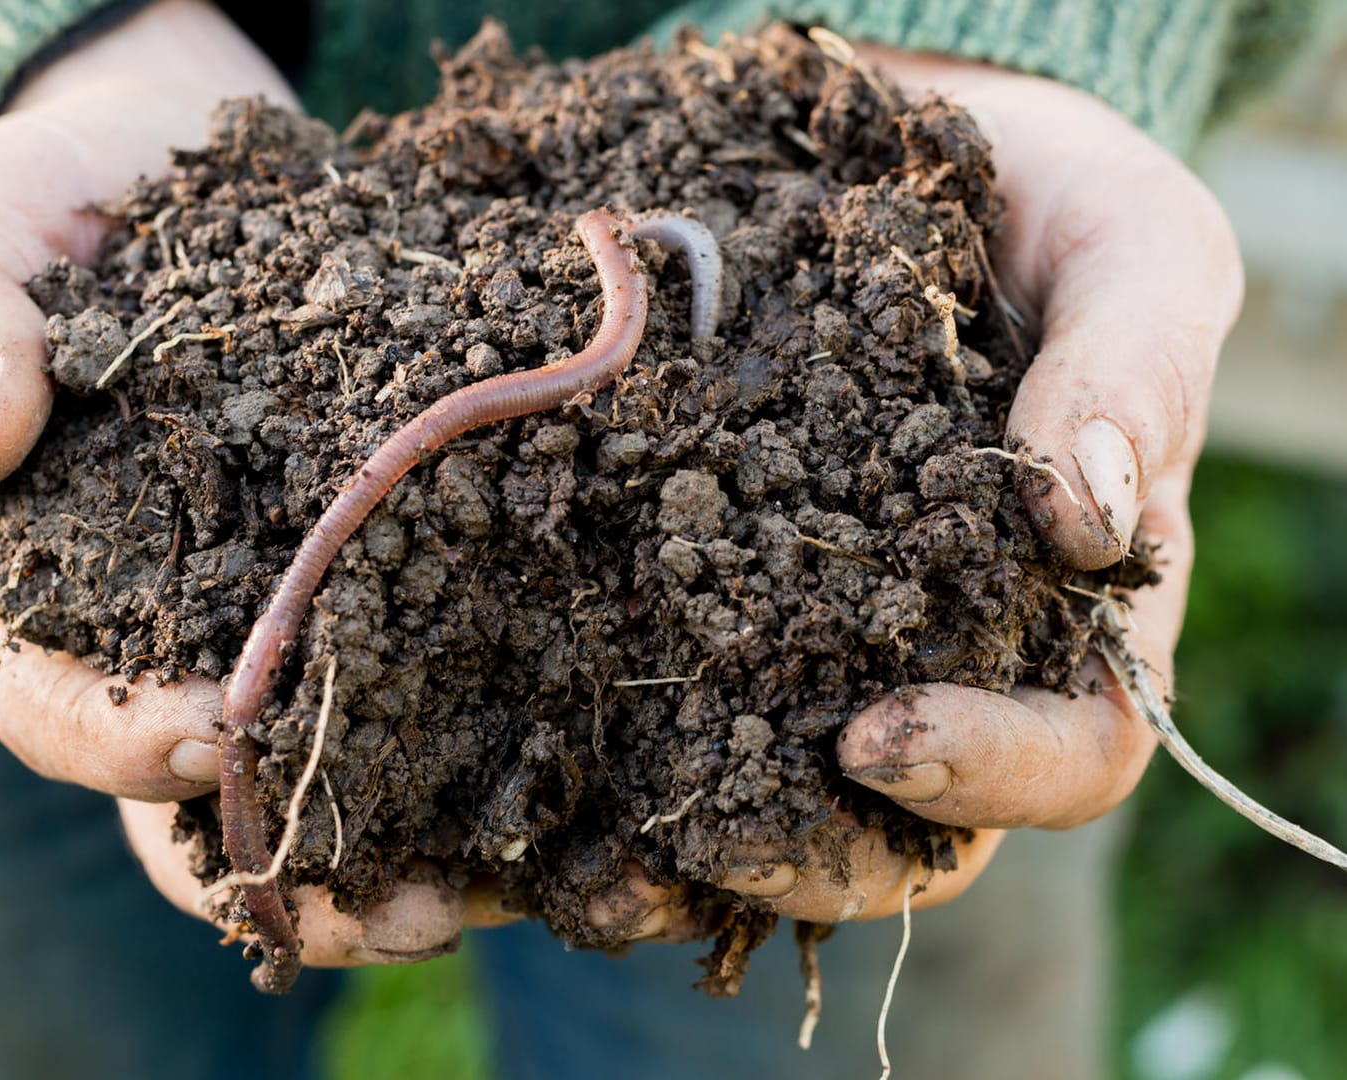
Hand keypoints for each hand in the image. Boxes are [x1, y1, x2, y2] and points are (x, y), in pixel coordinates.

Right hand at [0, 0, 470, 965]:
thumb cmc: (59, 209)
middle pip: (221, 801)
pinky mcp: (396, 562)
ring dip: (435, 832)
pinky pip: (446, 660)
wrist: (189, 164)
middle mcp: (172, 638)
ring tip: (529, 869)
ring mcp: (289, 610)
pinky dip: (509, 712)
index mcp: (45, 598)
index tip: (213, 731)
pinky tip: (587, 745)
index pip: (67, 712)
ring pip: (346, 764)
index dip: (129, 741)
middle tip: (419, 902)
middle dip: (316, 859)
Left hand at [635, 47, 1239, 929]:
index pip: (1070, 751)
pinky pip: (657, 713)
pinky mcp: (698, 602)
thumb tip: (1084, 518)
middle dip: (806, 856)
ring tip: (582, 869)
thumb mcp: (1127, 252)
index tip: (872, 735)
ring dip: (676, 861)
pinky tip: (507, 788)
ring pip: (766, 805)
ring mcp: (813, 640)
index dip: (985, 773)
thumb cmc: (1044, 208)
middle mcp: (944, 654)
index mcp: (1073, 611)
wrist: (888, 164)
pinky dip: (592, 775)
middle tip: (704, 841)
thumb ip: (1131, 371)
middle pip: (902, 830)